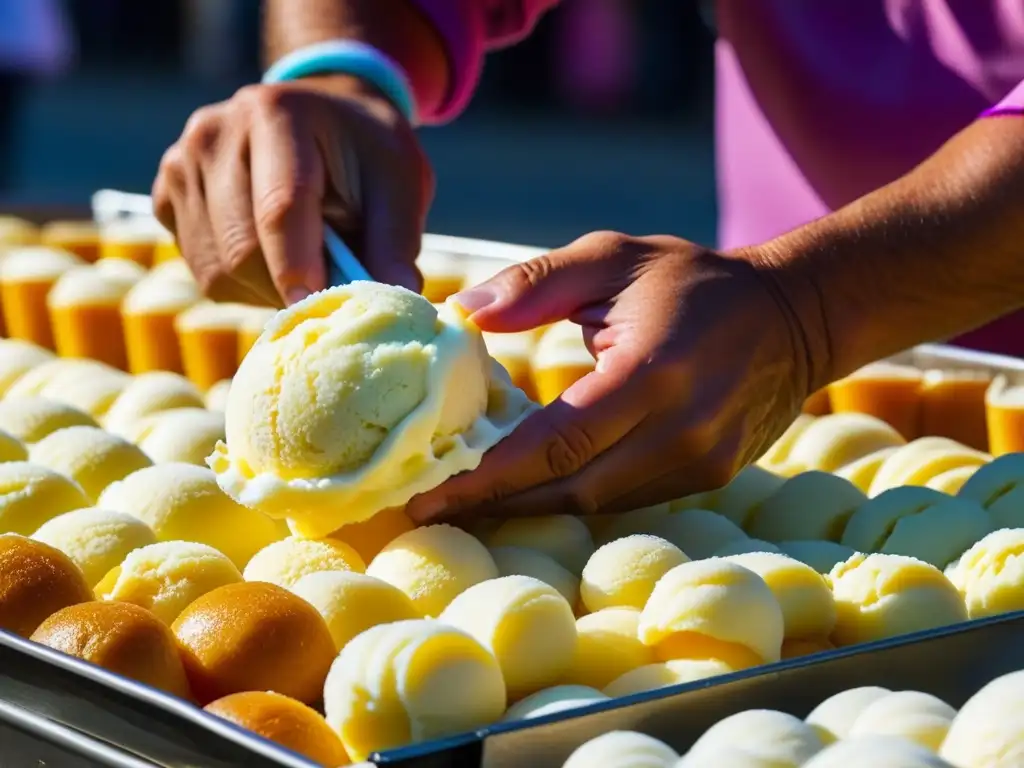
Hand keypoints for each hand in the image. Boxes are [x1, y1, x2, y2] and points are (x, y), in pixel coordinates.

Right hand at [152, 75, 432, 306]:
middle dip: (289, 288)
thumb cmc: (366, 154)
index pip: (280, 208)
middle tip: (330, 292)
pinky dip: (243, 286)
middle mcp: (214, 132)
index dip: (299, 267)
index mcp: (277, 114)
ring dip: (268, 291)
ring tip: (306, 265)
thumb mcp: (401, 180)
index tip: (318, 307)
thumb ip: (396, 239)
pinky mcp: (166, 198)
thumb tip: (399, 295)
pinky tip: (273, 258)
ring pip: (217, 271)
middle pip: (242, 249)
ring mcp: (181, 164)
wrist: (323, 122)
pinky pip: (202, 273)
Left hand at [405, 231, 822, 523]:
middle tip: (429, 506)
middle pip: (569, 489)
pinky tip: (532, 487)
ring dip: (529, 507)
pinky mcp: (709, 478)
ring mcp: (700, 463)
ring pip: (594, 504)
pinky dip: (573, 497)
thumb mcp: (612, 259)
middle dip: (494, 504)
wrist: (792, 317)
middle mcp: (680, 431)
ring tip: (468, 500)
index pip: (555, 444)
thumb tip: (463, 314)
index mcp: (652, 372)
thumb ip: (536, 283)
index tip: (425, 495)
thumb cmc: (692, 281)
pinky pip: (624, 500)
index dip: (486, 477)